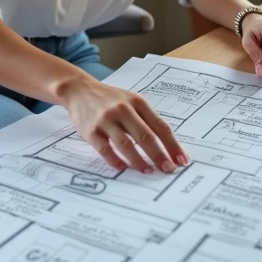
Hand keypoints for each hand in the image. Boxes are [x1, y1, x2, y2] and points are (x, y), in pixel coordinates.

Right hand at [59, 76, 188, 173]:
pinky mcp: (91, 131)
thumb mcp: (131, 101)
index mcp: (137, 102)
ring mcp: (106, 120)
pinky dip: (115, 160)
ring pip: (126, 144)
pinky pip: (105, 149)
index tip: (181, 159)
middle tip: (168, 169)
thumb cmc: (110, 99)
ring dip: (139, 160)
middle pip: (145, 136)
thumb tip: (166, 146)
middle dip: (159, 155)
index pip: (160, 126)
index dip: (172, 145)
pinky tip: (123, 168)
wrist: (79, 90)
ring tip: (148, 171)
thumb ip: (146, 119)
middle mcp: (123, 109)